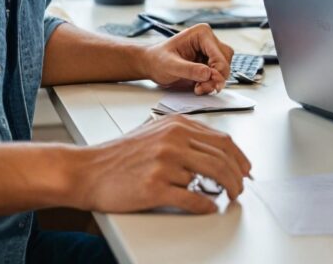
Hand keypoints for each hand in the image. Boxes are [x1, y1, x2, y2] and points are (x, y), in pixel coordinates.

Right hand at [75, 116, 251, 213]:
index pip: (222, 140)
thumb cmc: (119, 155)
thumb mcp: (155, 133)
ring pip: (212, 176)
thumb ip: (184, 137)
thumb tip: (213, 152)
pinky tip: (209, 208)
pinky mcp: (155, 187)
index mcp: (177, 125)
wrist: (87, 170)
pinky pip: (192, 198)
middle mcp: (173, 140)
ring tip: (229, 197)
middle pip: (222, 157)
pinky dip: (206, 205)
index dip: (239, 157)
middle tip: (240, 188)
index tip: (245, 168)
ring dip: (227, 189)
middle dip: (238, 175)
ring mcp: (165, 163)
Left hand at [143, 24, 232, 94]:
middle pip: (225, 61)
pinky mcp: (208, 61)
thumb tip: (208, 73)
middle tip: (202, 88)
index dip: (218, 71)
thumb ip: (189, 69)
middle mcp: (208, 40)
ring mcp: (210, 51)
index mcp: (201, 34)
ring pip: (224, 68)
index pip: (219, 54)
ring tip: (199, 87)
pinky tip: (199, 86)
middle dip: (216, 77)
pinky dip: (211, 83)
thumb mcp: (170, 65)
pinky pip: (218, 74)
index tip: (212, 84)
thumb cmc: (158, 60)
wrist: (152, 65)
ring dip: (214, 81)